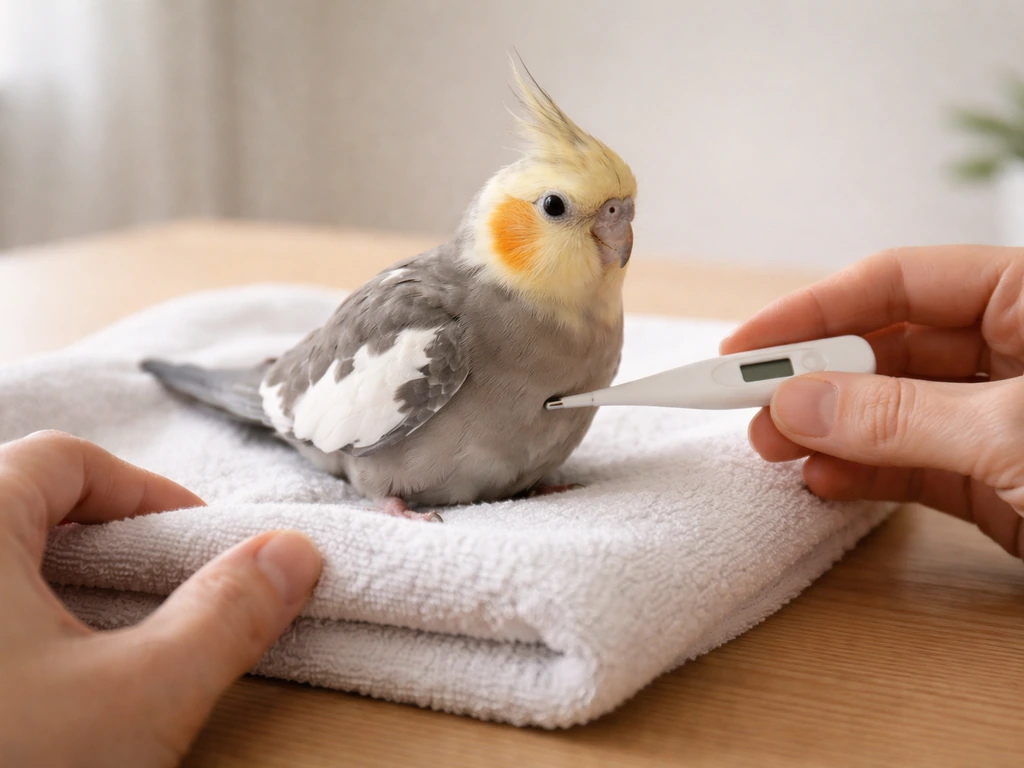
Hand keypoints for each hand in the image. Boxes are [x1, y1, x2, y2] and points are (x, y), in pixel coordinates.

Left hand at [0, 431, 321, 766]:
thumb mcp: (138, 699)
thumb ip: (229, 615)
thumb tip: (293, 554)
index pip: (66, 459)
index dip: (146, 492)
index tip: (196, 546)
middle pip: (20, 502)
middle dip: (102, 542)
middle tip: (152, 596)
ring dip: (52, 586)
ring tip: (97, 645)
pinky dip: (13, 626)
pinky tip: (36, 685)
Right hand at [721, 245, 1023, 557]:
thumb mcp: (1013, 434)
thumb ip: (901, 417)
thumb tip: (799, 404)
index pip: (899, 281)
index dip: (815, 310)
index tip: (746, 345)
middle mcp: (1014, 351)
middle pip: (886, 347)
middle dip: (814, 377)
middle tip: (752, 404)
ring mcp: (1001, 420)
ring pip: (892, 410)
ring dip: (828, 429)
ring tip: (774, 447)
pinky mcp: (997, 481)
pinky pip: (914, 465)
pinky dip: (865, 474)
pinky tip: (823, 478)